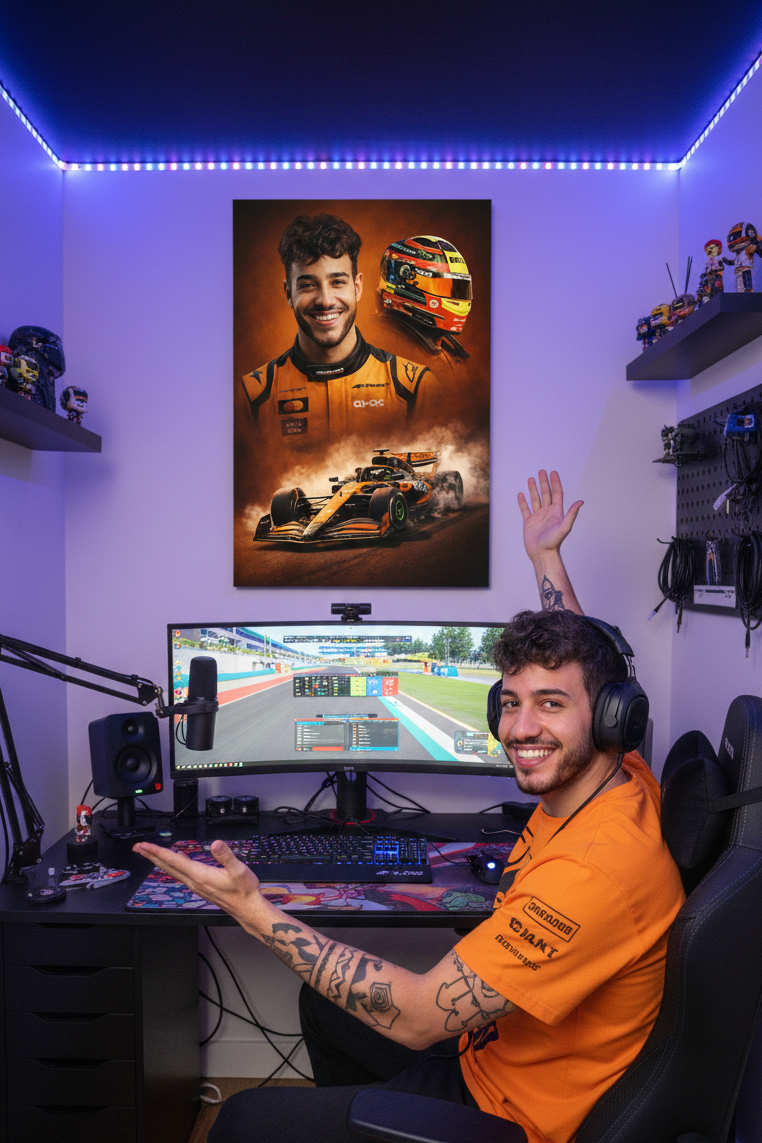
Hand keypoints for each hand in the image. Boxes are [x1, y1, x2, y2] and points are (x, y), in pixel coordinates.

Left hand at [133, 839, 260, 920]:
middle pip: (168, 867)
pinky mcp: (199, 887)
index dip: (158, 852)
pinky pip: (180, 875)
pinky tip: (172, 863)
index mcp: (200, 875)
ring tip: (149, 853)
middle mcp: (194, 881)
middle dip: (151, 856)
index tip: (144, 845)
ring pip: (172, 871)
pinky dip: (170, 866)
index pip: (174, 861)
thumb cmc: (244, 890)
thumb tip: (215, 844)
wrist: (247, 908)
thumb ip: (226, 856)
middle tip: (137, 847)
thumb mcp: (239, 869)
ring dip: (158, 861)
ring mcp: (196, 886)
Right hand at [518, 470, 582, 562]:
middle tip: (541, 472)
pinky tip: (521, 494)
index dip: (555, 483)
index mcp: (557, 512)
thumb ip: (572, 513)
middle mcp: (548, 512)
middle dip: (544, 482)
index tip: (553, 473)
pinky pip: (525, 509)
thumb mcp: (565, 526)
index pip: (556, 494)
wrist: (542, 554)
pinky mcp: (529, 522)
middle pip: (546, 494)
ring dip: (533, 489)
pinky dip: (523, 502)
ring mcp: (538, 517)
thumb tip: (581, 501)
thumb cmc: (554, 542)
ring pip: (535, 499)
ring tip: (530, 479)